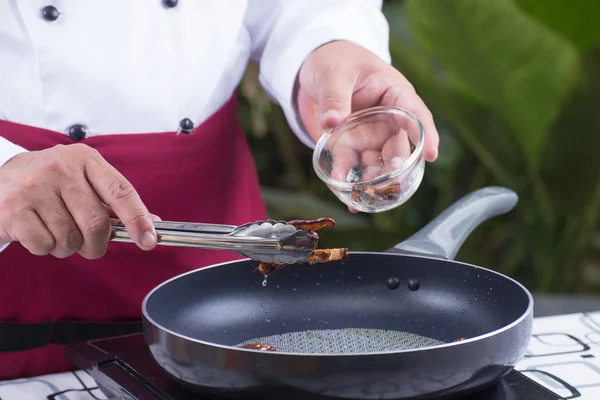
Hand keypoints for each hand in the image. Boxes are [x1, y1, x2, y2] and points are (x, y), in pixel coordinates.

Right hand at [0, 144, 157, 258]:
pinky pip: (44, 245)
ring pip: (70, 239)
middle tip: (90, 246)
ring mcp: (35, 188)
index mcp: (85, 160)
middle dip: (97, 244)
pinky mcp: (13, 209)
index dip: (138, 219)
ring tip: (56, 232)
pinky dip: (45, 248)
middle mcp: (61, 169)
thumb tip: (152, 224)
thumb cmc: (48, 185)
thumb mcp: (82, 181)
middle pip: (96, 223)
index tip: (149, 241)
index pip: (121, 191)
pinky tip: (37, 231)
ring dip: (68, 247)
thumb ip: (114, 202)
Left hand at [297, 40, 438, 209]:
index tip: (431, 155)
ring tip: (367, 198)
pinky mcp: (351, 146)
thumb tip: (331, 122)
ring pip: (378, 163)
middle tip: (392, 182)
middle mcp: (387, 119)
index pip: (414, 113)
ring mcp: (370, 135)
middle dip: (397, 167)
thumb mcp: (334, 74)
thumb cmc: (336, 61)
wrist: (315, 68)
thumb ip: (334, 97)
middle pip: (398, 146)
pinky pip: (353, 166)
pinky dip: (350, 182)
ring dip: (375, 181)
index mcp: (394, 93)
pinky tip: (348, 201)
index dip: (425, 134)